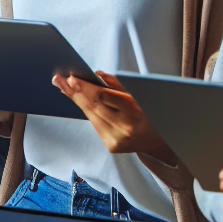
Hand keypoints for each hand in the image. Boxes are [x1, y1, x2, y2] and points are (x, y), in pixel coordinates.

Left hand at [53, 71, 176, 164]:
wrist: (163, 142)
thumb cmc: (152, 112)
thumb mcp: (140, 94)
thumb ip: (118, 85)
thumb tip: (96, 75)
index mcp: (133, 112)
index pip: (103, 97)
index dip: (85, 87)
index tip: (71, 78)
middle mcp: (124, 129)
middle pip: (93, 106)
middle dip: (75, 92)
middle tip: (59, 79)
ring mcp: (116, 140)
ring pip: (91, 116)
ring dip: (76, 100)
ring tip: (63, 86)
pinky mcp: (111, 146)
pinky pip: (96, 125)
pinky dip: (87, 112)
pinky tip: (77, 100)